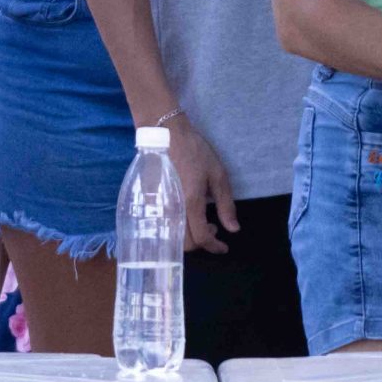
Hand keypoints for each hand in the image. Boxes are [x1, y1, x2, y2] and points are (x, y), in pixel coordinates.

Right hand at [165, 117, 238, 255]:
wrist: (164, 134)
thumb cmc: (194, 151)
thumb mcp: (218, 174)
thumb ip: (225, 204)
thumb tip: (233, 229)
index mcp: (190, 203)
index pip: (201, 237)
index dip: (214, 246)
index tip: (224, 246)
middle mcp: (172, 210)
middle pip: (185, 244)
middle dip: (202, 243)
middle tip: (213, 229)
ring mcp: (157, 208)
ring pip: (172, 238)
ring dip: (189, 237)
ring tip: (201, 222)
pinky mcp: (148, 203)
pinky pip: (162, 226)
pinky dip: (177, 229)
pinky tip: (185, 216)